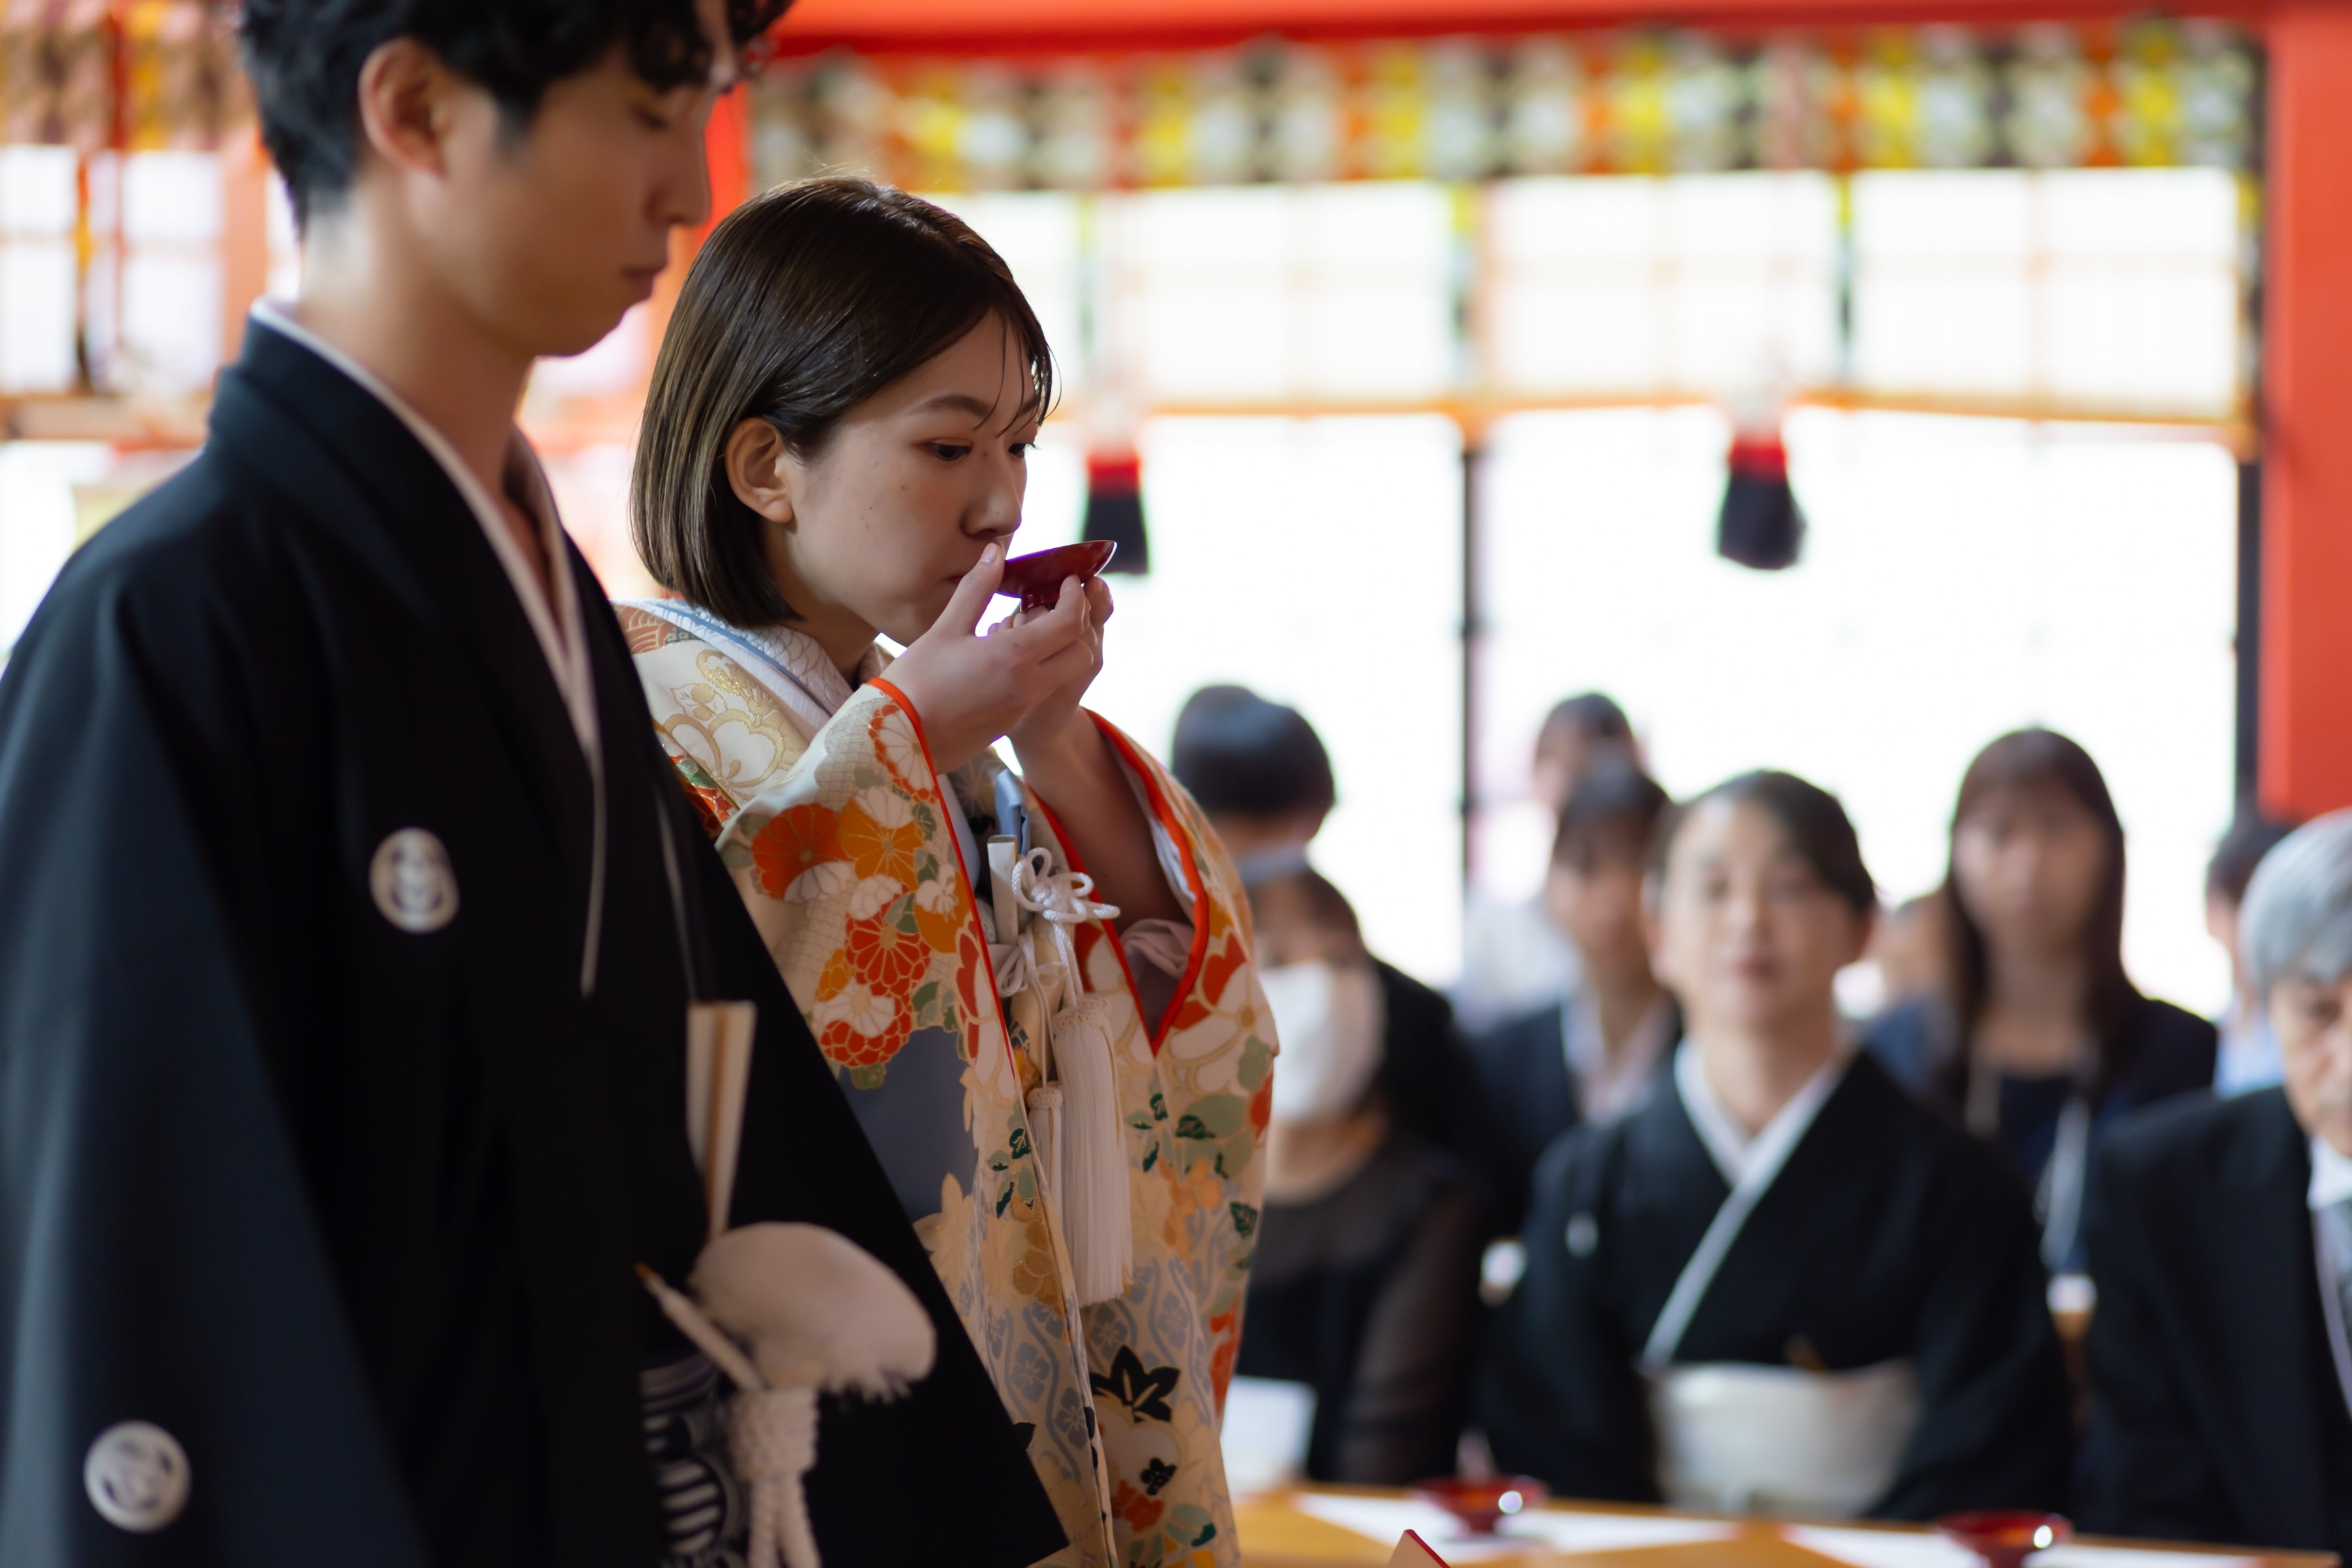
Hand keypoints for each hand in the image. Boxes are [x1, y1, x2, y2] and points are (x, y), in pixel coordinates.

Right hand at [882, 545, 1095, 775]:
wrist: (899, 739)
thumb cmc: (915, 680)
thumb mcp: (945, 629)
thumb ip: (976, 588)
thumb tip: (996, 552)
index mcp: (1013, 656)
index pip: (1069, 623)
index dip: (1075, 598)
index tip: (1067, 580)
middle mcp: (1028, 685)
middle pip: (1081, 653)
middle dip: (1074, 627)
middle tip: (1049, 607)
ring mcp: (1022, 707)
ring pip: (1063, 674)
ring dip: (1057, 650)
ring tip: (1021, 630)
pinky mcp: (1011, 721)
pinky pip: (1040, 690)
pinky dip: (1038, 669)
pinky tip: (1004, 657)